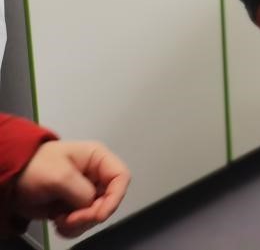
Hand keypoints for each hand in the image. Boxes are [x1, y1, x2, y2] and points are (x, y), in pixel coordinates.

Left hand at [14, 141, 130, 238]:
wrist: (10, 179)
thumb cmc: (35, 167)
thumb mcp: (60, 175)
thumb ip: (81, 191)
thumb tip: (91, 205)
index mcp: (97, 159)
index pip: (121, 177)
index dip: (115, 197)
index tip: (99, 214)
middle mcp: (95, 176)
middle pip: (109, 200)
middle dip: (91, 214)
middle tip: (70, 219)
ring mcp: (85, 193)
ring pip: (96, 215)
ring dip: (79, 223)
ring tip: (60, 220)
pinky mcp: (74, 207)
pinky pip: (83, 223)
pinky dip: (72, 228)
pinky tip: (59, 223)